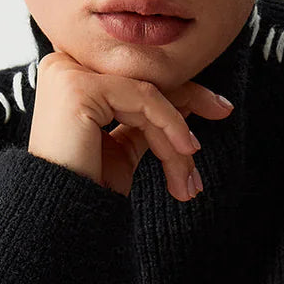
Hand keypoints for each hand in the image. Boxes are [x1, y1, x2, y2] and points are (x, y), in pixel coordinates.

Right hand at [30, 44, 232, 200]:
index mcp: (72, 77)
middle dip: (189, 99)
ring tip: (188, 175)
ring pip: (146, 94)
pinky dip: (169, 125)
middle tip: (224, 112)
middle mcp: (64, 66)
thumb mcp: (122, 147)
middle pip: (142, 77)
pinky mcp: (77, 87)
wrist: (59, 217)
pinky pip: (141, 99)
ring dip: (175, 135)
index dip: (177, 89)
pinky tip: (184, 151)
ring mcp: (68, 73)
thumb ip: (144, 121)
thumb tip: (186, 101)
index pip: (134, 75)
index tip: (217, 105)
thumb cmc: (87, 187)